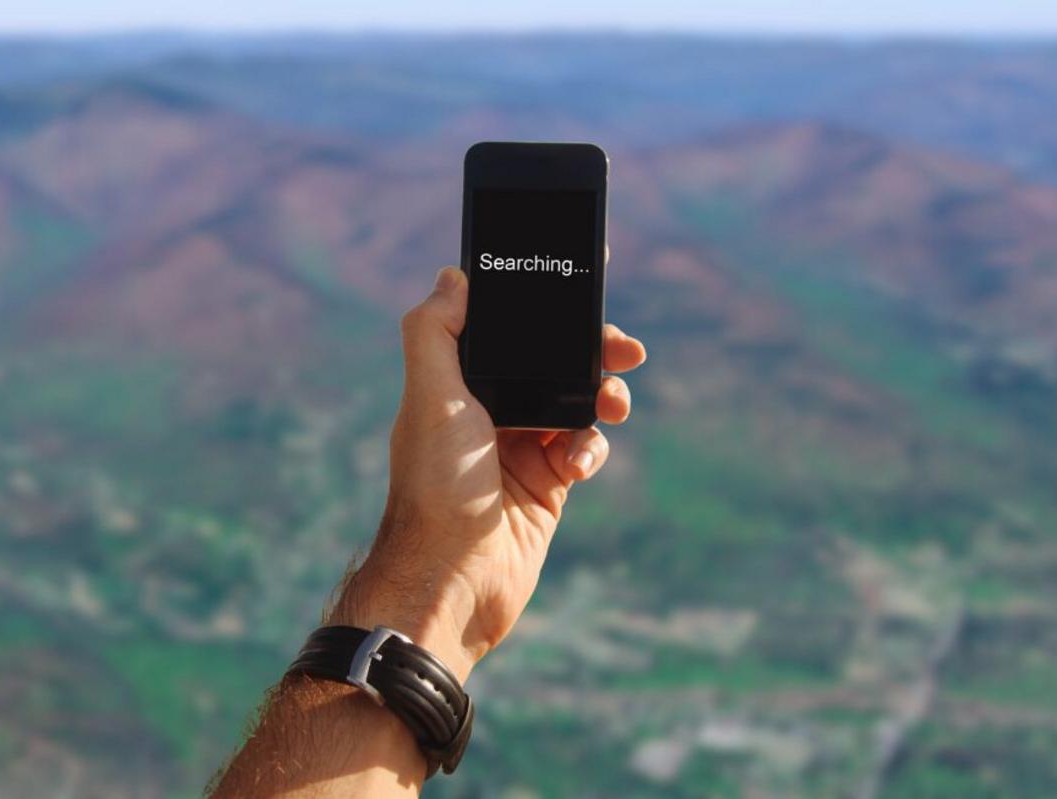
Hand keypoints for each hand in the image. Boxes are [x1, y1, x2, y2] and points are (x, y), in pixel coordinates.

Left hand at [331, 266, 645, 680]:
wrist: (455, 581)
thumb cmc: (436, 489)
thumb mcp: (430, 400)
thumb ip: (435, 334)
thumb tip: (451, 277)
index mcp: (458, 385)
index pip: (506, 331)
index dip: (542, 309)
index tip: (580, 286)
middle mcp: (488, 412)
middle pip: (552, 363)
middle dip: (591, 350)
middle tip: (626, 349)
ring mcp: (519, 449)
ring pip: (576, 403)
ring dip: (602, 395)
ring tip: (615, 404)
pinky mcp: (546, 486)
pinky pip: (583, 450)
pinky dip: (591, 449)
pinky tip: (578, 465)